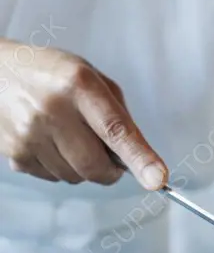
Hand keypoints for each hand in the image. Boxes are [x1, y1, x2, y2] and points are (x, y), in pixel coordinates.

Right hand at [0, 39, 167, 189]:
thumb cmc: (50, 73)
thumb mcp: (90, 76)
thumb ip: (117, 113)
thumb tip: (138, 156)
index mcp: (78, 84)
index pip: (115, 129)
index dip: (140, 158)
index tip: (158, 179)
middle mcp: (52, 110)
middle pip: (95, 165)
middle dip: (112, 171)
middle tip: (113, 160)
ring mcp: (30, 135)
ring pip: (75, 177)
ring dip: (84, 167)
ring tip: (70, 137)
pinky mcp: (16, 155)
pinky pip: (54, 178)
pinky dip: (61, 167)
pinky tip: (50, 141)